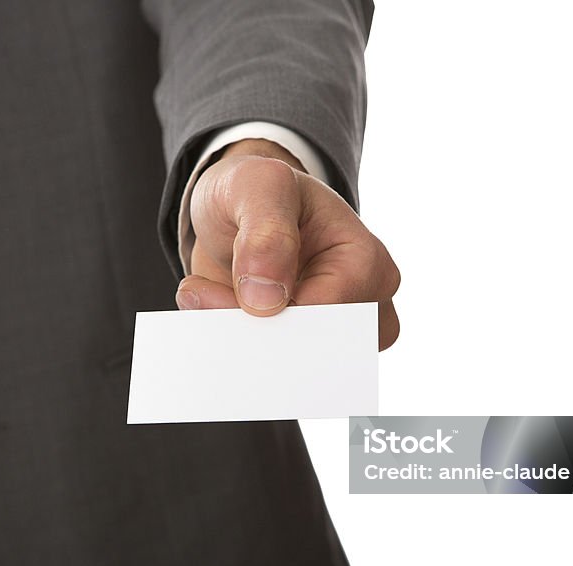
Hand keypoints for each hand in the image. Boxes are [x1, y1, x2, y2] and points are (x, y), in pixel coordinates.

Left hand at [176, 139, 400, 349]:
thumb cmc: (260, 192)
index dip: (269, 312)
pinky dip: (234, 351)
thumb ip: (266, 230)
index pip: (324, 314)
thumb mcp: (258, 185)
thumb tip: (265, 298)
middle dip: (250, 333)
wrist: (242, 208)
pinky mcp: (304, 349)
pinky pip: (271, 372)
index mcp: (366, 262)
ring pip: (289, 370)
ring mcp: (335, 333)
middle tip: (205, 299)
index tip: (218, 291)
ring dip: (238, 343)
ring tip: (209, 302)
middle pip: (311, 351)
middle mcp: (363, 306)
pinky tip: (213, 319)